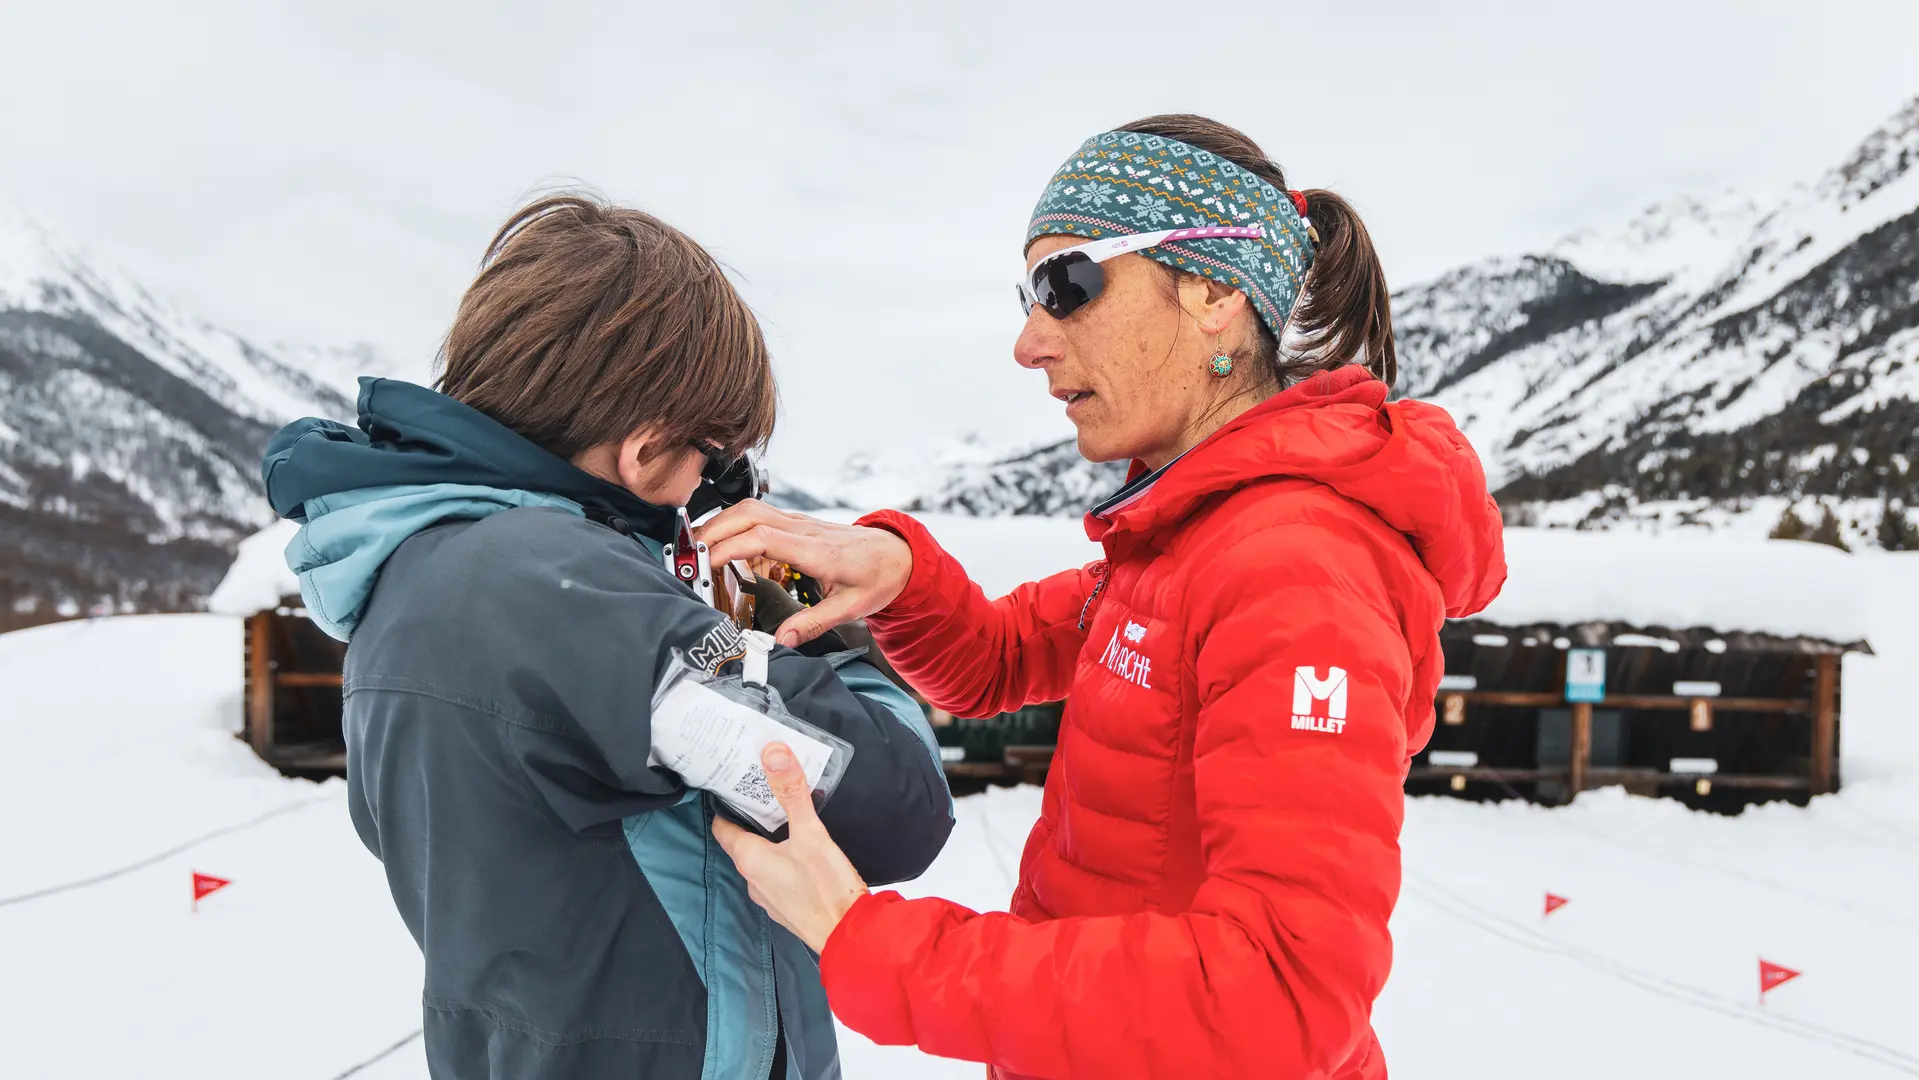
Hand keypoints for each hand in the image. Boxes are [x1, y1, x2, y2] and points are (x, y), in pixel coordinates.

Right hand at [697, 501, 912, 646]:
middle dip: (714, 530)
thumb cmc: (877, 577)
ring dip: (720, 523)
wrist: (897, 555)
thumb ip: (813, 624)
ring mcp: (798, 523)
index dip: (730, 546)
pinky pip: (758, 514)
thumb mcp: (851, 609)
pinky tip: (723, 544)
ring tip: (698, 549)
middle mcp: (804, 530)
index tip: (708, 563)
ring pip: (750, 508)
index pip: (763, 537)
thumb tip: (781, 641)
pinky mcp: (795, 523)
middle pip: (748, 514)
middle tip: (690, 555)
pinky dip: (733, 523)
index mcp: (816, 550)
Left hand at [712, 743, 869, 952]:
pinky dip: (783, 863)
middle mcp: (752, 880)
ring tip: (787, 821)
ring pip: (761, 862)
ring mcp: (769, 897)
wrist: (850, 937)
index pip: (723, 827)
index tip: (732, 785)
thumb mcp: (810, 833)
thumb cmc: (826, 888)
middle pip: (743, 843)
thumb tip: (772, 753)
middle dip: (752, 820)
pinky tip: (803, 855)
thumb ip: (792, 793)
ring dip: (769, 843)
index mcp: (750, 859)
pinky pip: (778, 878)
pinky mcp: (787, 908)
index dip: (725, 805)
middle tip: (766, 794)